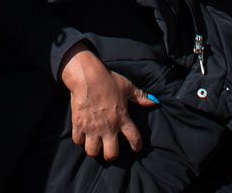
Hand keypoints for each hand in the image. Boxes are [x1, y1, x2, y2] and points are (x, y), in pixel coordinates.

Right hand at [59, 42, 154, 160]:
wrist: (87, 76)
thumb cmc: (108, 80)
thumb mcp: (127, 87)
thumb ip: (140, 96)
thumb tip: (153, 102)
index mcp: (122, 118)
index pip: (134, 139)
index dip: (137, 146)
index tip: (135, 148)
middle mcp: (108, 127)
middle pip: (111, 154)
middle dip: (111, 155)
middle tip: (110, 149)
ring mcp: (92, 128)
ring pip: (92, 151)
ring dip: (94, 149)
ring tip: (95, 143)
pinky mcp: (78, 125)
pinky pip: (78, 141)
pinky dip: (80, 139)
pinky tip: (82, 135)